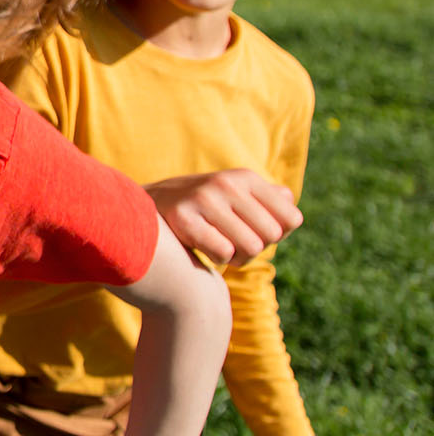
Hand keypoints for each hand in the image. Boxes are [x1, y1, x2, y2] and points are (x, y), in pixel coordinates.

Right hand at [145, 169, 302, 266]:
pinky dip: (217, 258)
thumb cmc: (200, 207)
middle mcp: (226, 183)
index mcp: (244, 177)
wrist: (143, 207)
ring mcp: (203, 199)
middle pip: (272, 235)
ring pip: (250, 247)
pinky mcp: (184, 219)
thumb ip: (268, 199)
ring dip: (238, 257)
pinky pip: (224, 253)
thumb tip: (291, 207)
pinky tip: (202, 247)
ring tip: (221, 247)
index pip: (292, 218)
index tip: (255, 231)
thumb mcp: (234, 194)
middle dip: (257, 248)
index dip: (278, 233)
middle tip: (235, 243)